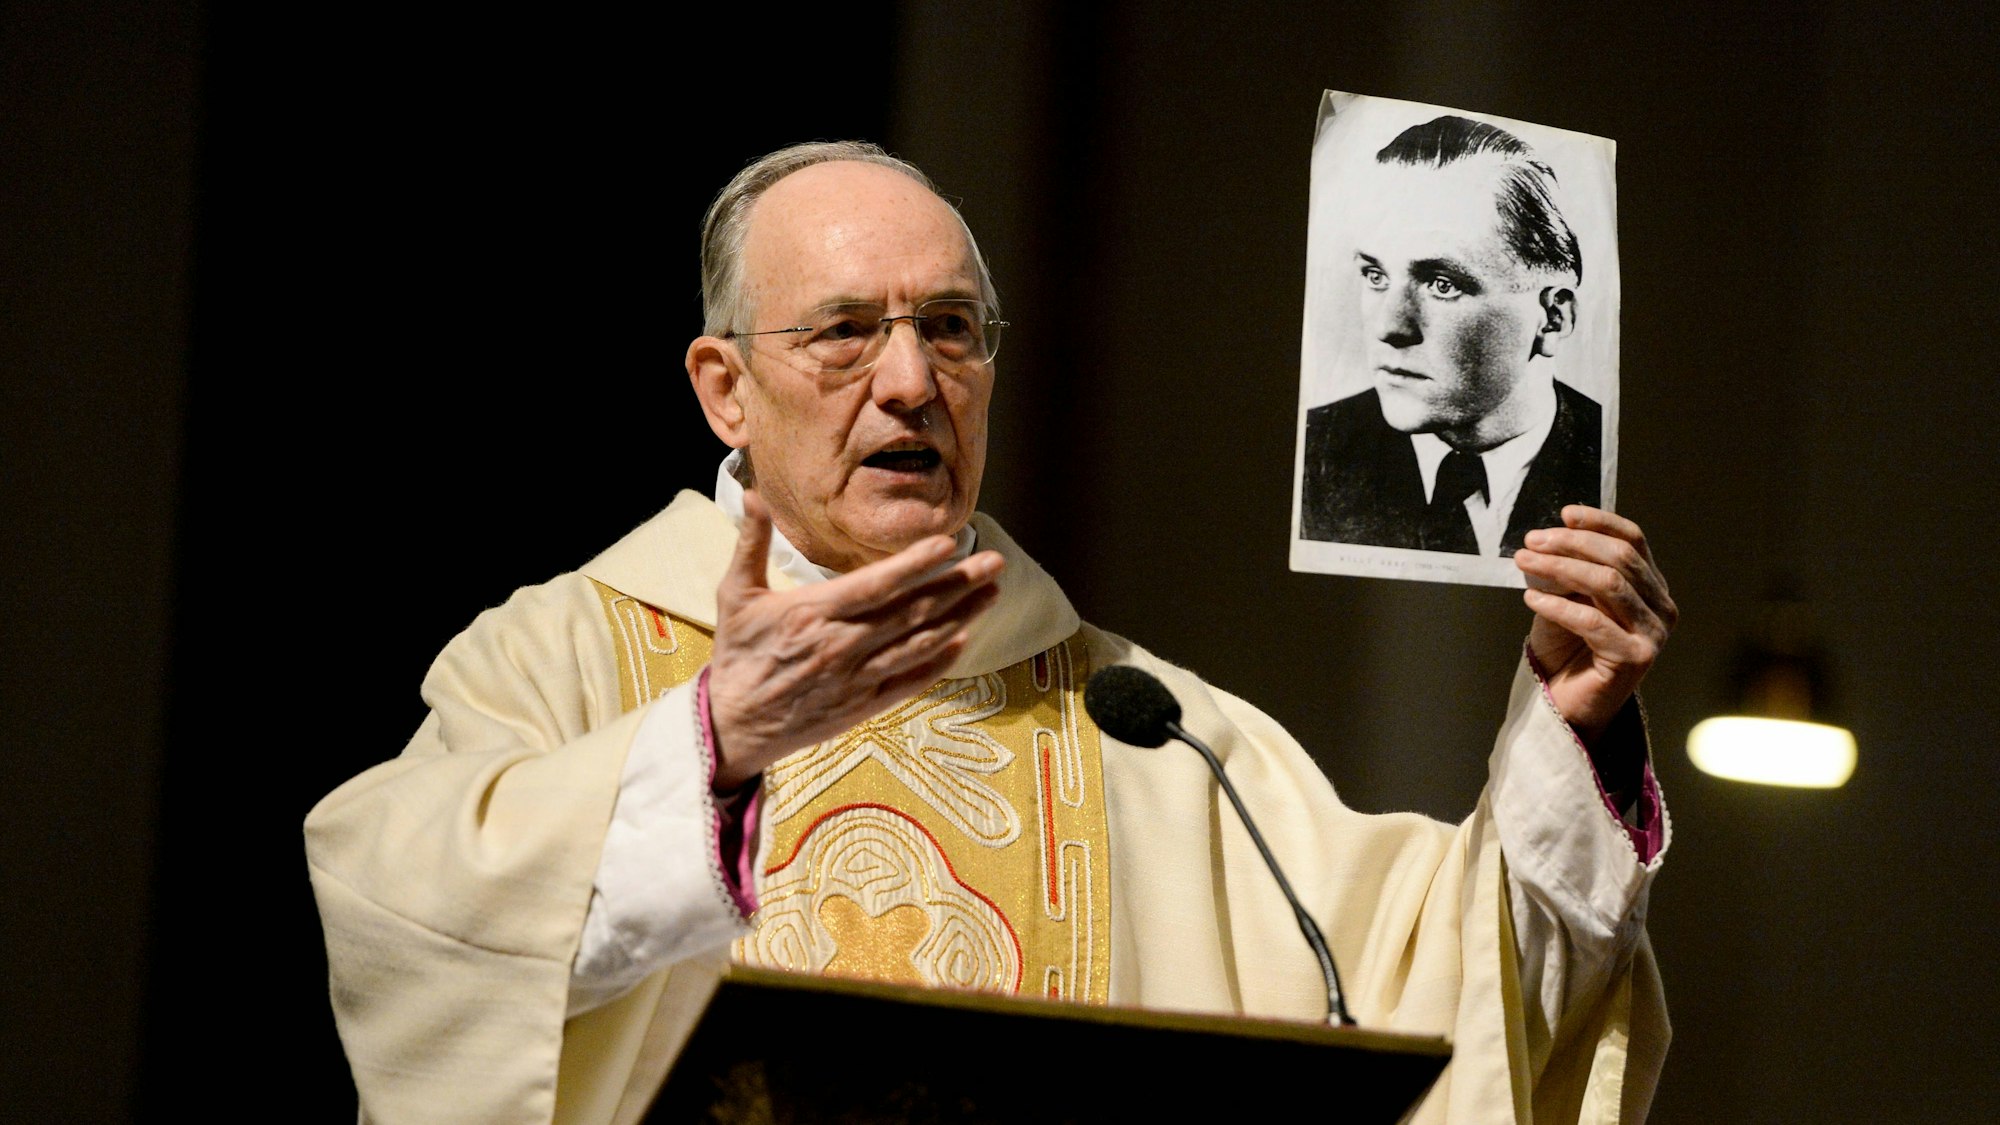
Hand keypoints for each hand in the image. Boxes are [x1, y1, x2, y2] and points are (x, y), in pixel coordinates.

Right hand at [705, 491, 1004, 788]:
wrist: (731, 725)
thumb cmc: (737, 654)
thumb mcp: (735, 594)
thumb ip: (751, 543)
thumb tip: (754, 494)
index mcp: (813, 613)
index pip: (875, 585)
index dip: (915, 565)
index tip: (949, 544)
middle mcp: (841, 646)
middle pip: (911, 611)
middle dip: (958, 584)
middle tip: (995, 562)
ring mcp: (856, 679)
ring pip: (919, 645)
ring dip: (961, 618)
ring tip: (992, 594)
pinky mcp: (862, 707)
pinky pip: (909, 682)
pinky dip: (938, 663)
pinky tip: (963, 642)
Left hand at [1513, 506, 1677, 743]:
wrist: (1566, 704)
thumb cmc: (1568, 650)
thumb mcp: (1568, 598)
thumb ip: (1570, 570)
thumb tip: (1551, 538)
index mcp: (1650, 587)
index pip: (1633, 541)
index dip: (1600, 522)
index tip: (1565, 514)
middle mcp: (1661, 608)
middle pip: (1620, 558)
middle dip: (1571, 543)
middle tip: (1532, 541)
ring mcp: (1652, 634)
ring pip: (1608, 584)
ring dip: (1560, 567)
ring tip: (1525, 562)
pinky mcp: (1635, 658)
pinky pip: (1592, 621)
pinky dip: (1557, 605)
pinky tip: (1531, 598)